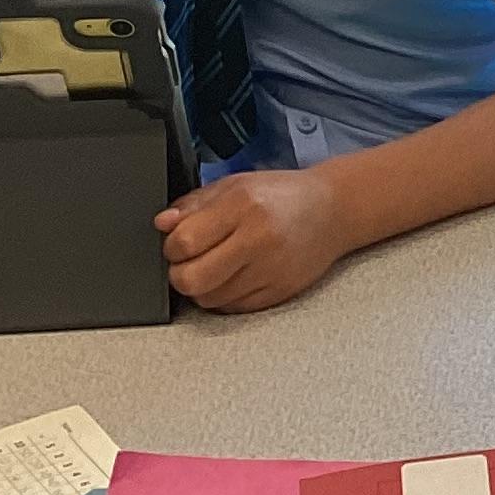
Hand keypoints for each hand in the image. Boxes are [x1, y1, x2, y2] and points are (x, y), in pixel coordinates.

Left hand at [157, 168, 354, 312]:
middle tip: (188, 262)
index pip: (184, 242)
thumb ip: (193, 205)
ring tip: (214, 266)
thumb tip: (162, 224)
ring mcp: (270, 270)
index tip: (177, 244)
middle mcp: (257, 239)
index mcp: (242, 206)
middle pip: (192, 279)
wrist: (333, 211)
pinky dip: (224, 296)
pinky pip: (232, 308)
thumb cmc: (283, 196)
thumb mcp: (234, 185)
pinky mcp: (279, 292)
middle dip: (180, 274)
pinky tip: (234, 276)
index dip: (171, 247)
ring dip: (202, 287)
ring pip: (209, 299)